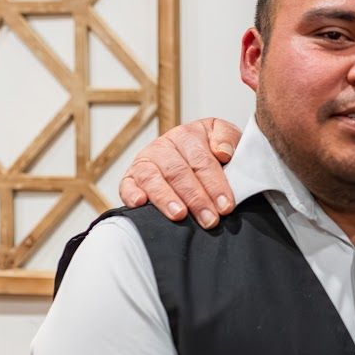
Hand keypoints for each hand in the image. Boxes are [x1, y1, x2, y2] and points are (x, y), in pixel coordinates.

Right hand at [119, 118, 241, 227]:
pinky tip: (140, 204)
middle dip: (196, 198)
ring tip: (180, 215)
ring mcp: (145, 161)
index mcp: (187, 134)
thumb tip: (222, 152)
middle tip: (209, 220)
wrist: (194, 153)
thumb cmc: (212, 149)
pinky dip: (131, 194)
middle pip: (178, 173)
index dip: (215, 184)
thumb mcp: (226, 136)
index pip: (202, 161)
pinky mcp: (130, 177)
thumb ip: (228, 138)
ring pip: (153, 178)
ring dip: (166, 199)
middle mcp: (163, 146)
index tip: (226, 205)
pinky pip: (126, 185)